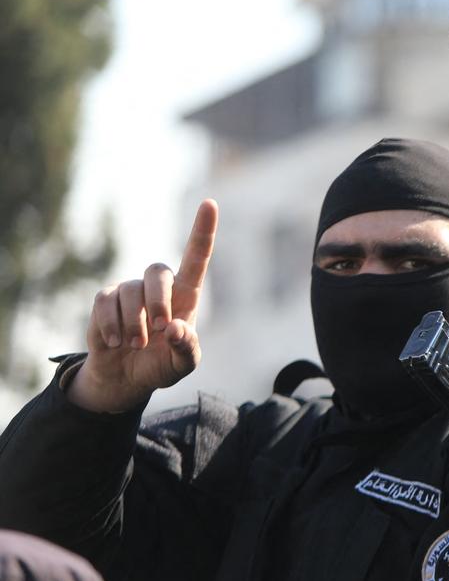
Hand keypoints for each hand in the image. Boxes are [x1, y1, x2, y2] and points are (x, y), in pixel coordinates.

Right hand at [67, 199, 218, 412]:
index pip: (196, 257)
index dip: (203, 230)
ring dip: (134, 323)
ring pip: (130, 291)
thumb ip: (187, 347)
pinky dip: (111, 325)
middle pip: (158, 271)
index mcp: (185, 295)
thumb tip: (175, 328)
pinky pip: (105, 302)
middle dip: (158, 301)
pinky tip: (115, 343)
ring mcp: (129, 290)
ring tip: (137, 345)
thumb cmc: (163, 364)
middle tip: (160, 329)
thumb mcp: (184, 363)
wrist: (128, 377)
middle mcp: (158, 287)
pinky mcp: (105, 300)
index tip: (210, 203)